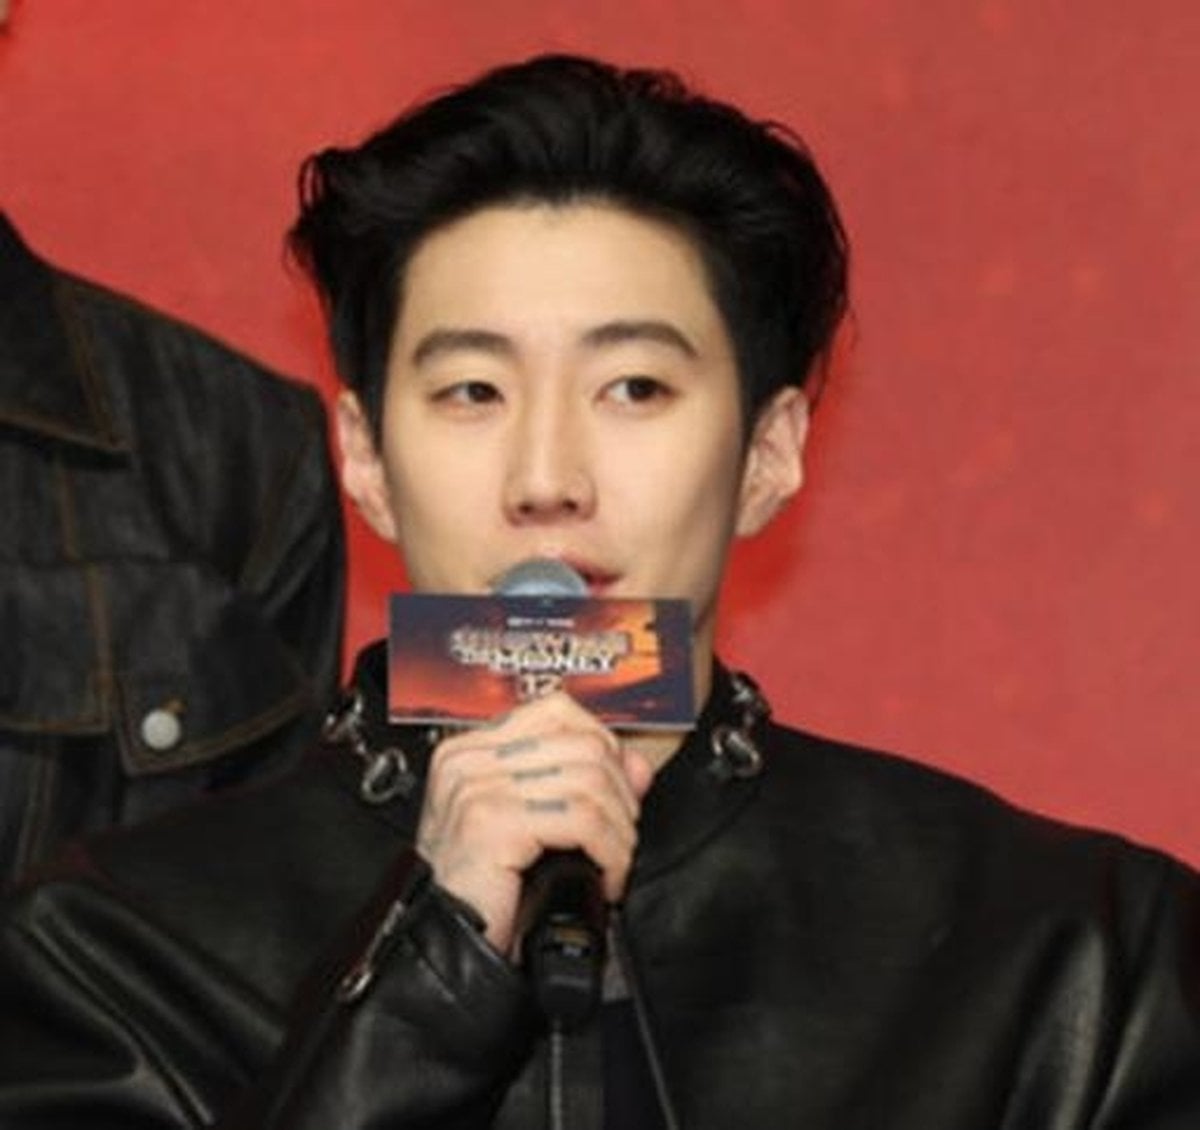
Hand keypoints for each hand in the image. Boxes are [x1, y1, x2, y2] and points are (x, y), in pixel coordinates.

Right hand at [415, 691, 653, 955]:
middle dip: (620, 795)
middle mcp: (468, 760)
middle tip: (620, 838)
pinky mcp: (492, 821)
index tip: (620, 790)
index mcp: (471, 750)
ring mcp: (476, 786)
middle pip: (582, 744)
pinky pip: (582, 820)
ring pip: (589, 781)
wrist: (448, 946)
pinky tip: (606, 878)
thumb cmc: (483, 893)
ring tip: (614, 861)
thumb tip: (636, 765)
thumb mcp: (535, 826)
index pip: (557, 711)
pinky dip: (610, 852)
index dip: (604, 746)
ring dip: (619, 830)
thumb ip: (583, 785)